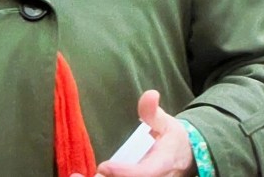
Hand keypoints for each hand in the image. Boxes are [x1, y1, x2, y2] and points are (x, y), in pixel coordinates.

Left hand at [79, 89, 195, 176]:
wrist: (186, 159)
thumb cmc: (172, 139)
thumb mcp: (166, 122)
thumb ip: (153, 112)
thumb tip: (150, 94)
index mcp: (163, 164)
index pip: (144, 173)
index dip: (124, 172)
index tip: (104, 166)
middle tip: (78, 175)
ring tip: (78, 175)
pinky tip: (84, 176)